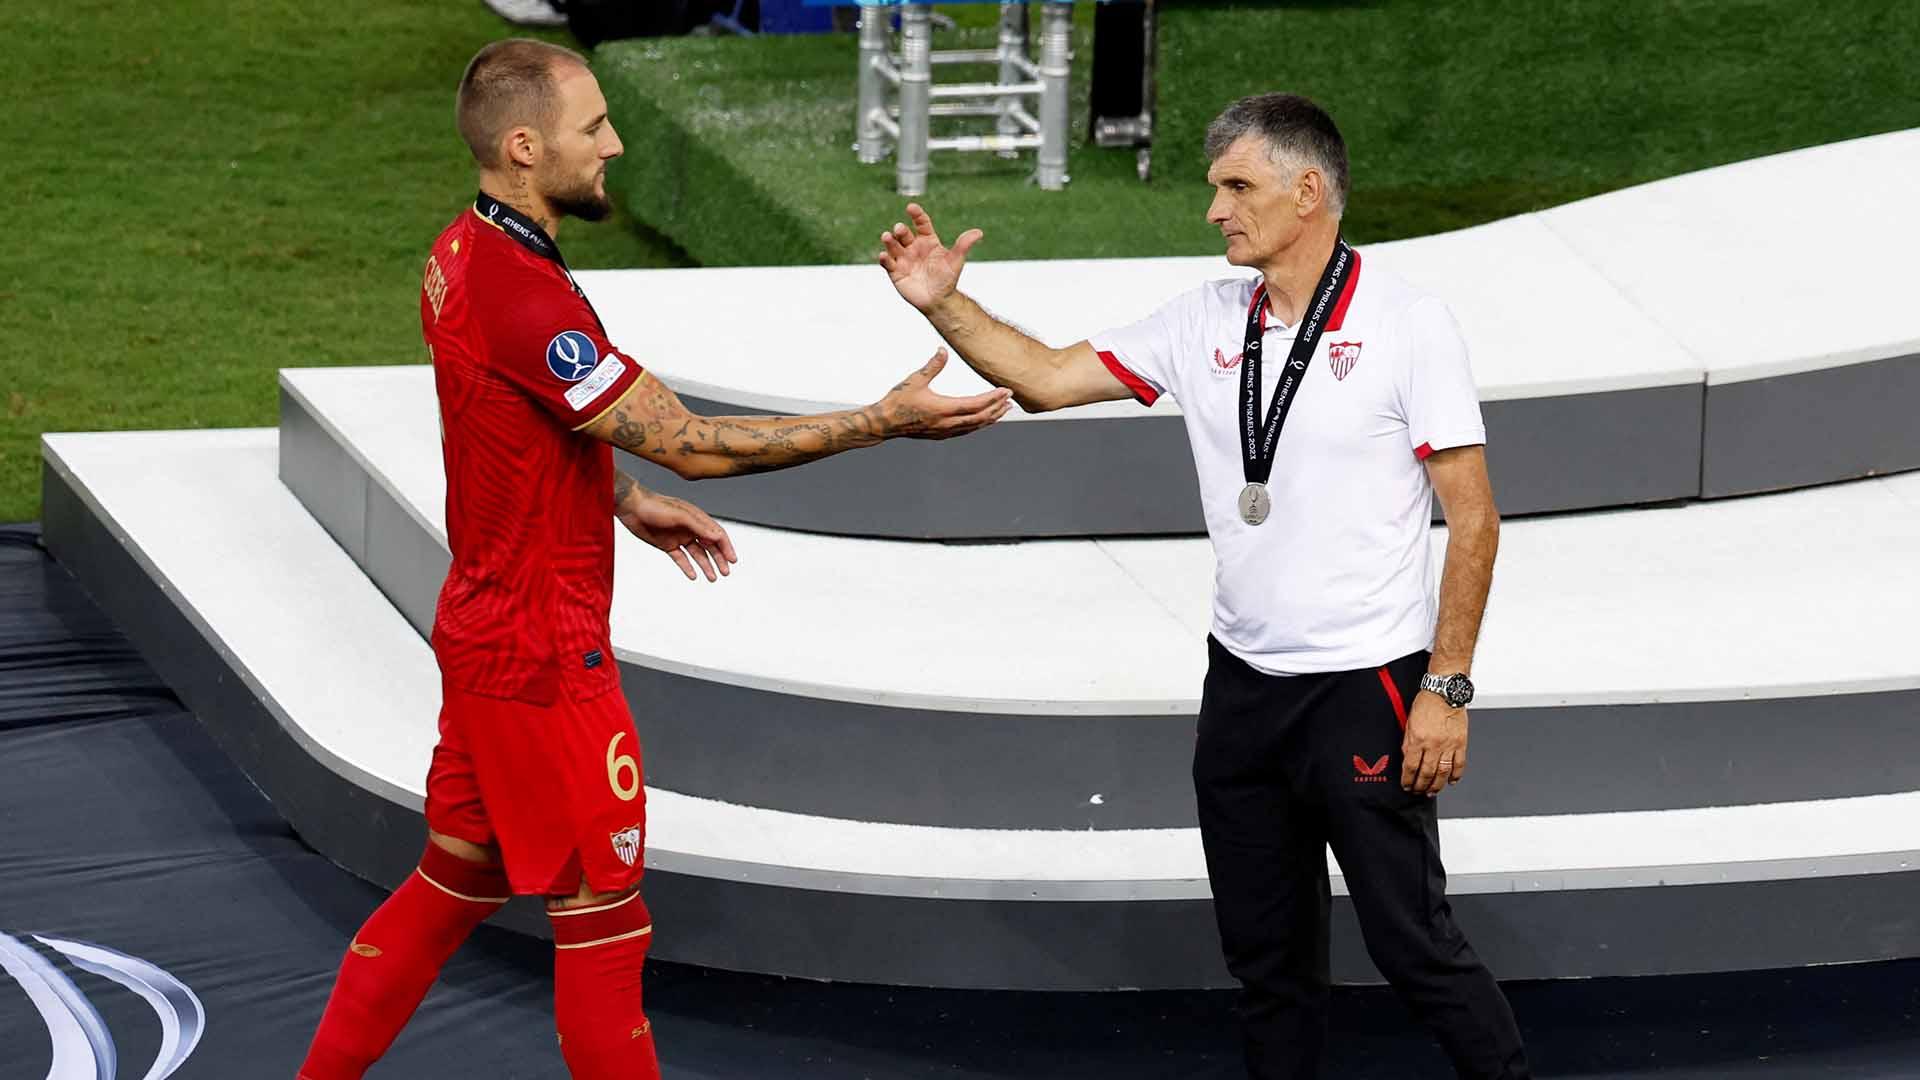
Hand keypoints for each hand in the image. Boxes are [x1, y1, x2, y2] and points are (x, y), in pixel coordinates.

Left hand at [617, 488, 737, 581]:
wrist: (632, 508)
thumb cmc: (655, 506)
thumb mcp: (680, 515)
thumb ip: (699, 526)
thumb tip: (717, 536)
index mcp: (697, 518)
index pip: (716, 534)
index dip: (726, 546)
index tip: (732, 559)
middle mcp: (690, 528)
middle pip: (709, 546)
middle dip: (719, 559)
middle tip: (725, 572)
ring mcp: (679, 537)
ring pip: (697, 554)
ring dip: (706, 565)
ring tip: (712, 577)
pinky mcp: (667, 545)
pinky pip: (681, 558)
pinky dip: (687, 567)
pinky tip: (693, 575)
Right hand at [873, 348, 1012, 439]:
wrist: (884, 423)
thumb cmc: (897, 401)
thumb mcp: (915, 380)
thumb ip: (932, 366)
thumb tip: (943, 350)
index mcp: (942, 409)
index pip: (975, 405)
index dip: (993, 398)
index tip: (1006, 391)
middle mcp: (946, 423)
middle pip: (980, 418)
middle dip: (997, 408)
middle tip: (1011, 399)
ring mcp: (944, 431)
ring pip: (974, 427)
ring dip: (991, 418)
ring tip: (1004, 410)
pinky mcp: (941, 434)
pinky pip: (965, 431)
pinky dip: (979, 425)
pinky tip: (984, 420)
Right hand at [878, 203, 981, 313]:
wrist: (938, 300)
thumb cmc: (947, 279)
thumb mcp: (956, 260)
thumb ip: (963, 245)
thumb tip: (978, 232)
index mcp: (927, 241)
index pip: (921, 223)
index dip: (916, 214)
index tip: (911, 208)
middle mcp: (913, 247)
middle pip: (904, 234)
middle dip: (900, 230)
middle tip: (900, 229)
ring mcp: (903, 259)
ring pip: (893, 246)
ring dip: (889, 241)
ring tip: (887, 236)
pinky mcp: (895, 272)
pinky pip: (888, 263)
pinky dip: (884, 258)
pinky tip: (884, 255)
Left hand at [1401, 692, 1467, 795]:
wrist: (1445, 692)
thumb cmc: (1426, 704)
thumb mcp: (1409, 723)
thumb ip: (1408, 742)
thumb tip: (1406, 759)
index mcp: (1418, 739)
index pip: (1410, 766)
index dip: (1407, 779)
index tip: (1406, 785)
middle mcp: (1434, 744)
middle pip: (1426, 773)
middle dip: (1420, 786)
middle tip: (1418, 791)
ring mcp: (1449, 745)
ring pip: (1443, 772)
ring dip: (1437, 785)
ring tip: (1432, 792)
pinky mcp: (1461, 743)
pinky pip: (1459, 764)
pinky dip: (1456, 775)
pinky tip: (1451, 781)